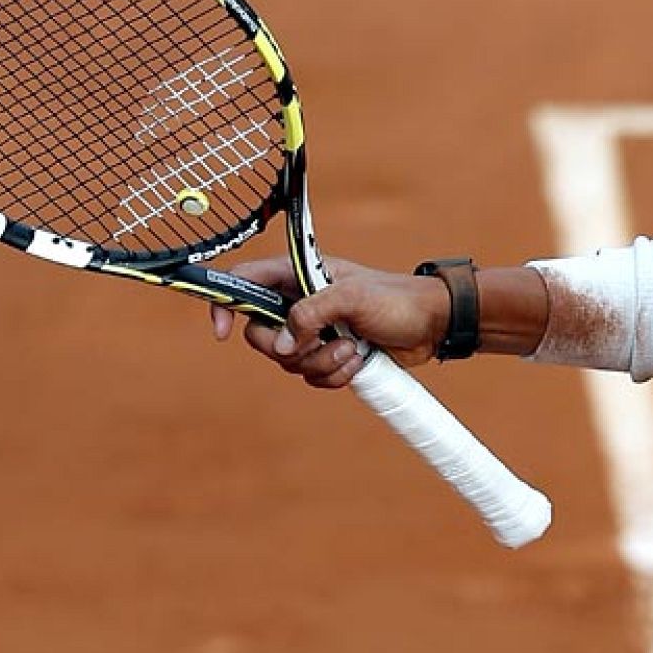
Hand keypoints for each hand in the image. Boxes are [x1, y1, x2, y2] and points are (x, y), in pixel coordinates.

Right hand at [209, 256, 446, 388]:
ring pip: (288, 361)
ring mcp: (314, 331)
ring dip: (321, 363)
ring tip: (352, 349)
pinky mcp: (329, 355)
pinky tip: (358, 361)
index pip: (244, 283)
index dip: (224, 304)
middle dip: (287, 348)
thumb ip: (311, 313)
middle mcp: (300, 303)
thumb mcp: (352, 297)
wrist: (431, 325)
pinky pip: (311, 377)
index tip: (221, 332)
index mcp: (298, 276)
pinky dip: (333, 376)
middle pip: (260, 335)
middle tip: (317, 342)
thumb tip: (281, 343)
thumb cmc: (396, 300)